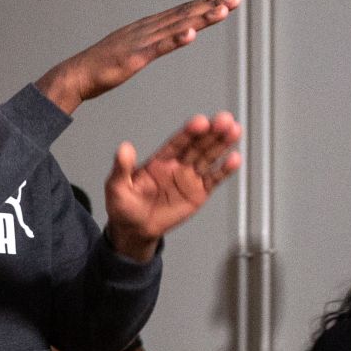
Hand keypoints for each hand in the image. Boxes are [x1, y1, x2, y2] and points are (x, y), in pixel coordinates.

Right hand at [38, 0, 239, 113]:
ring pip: (176, 27)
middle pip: (184, 14)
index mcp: (147, 28)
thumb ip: (151, 43)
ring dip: (201, 18)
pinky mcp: (132, 58)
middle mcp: (146, 29)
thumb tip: (167, 37)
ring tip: (223, 10)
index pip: (182, 12)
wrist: (75, 76)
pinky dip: (176, 40)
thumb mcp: (132, 50)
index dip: (205, 3)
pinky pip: (157, 48)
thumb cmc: (101, 67)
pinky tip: (192, 34)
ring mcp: (139, 42)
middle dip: (211, 5)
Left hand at [105, 111, 242, 258]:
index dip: (189, 132)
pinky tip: (234, 158)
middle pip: (197, 146)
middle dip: (211, 133)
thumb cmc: (123, 207)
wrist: (134, 230)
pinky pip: (213, 180)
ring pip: (208, 158)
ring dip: (222, 144)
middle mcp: (177, 165)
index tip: (200, 121)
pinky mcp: (199, 193)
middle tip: (225, 120)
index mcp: (159, 161)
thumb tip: (124, 148)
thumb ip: (121, 168)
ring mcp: (189, 178)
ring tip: (234, 131)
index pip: (177, 143)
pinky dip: (224, 170)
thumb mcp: (116, 187)